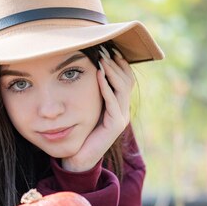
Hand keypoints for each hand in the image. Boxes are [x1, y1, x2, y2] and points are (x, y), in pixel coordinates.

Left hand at [62, 48, 134, 171]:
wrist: (79, 157)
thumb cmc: (79, 132)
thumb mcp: (86, 107)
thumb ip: (90, 92)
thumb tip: (86, 69)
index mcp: (118, 105)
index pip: (125, 79)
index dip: (119, 63)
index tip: (110, 48)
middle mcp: (123, 110)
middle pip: (127, 80)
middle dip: (116, 64)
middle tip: (105, 50)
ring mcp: (121, 118)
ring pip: (122, 89)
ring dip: (111, 72)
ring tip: (102, 60)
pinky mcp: (115, 126)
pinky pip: (112, 102)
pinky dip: (106, 88)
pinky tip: (99, 76)